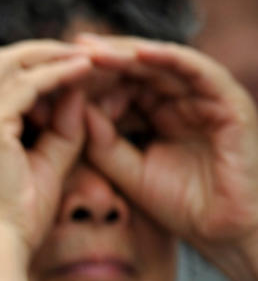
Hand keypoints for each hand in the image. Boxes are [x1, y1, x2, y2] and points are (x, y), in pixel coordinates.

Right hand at [0, 40, 100, 252]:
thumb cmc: (16, 221)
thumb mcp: (43, 165)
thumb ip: (61, 128)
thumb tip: (80, 92)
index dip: (32, 66)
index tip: (70, 66)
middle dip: (43, 51)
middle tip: (85, 49)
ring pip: (11, 63)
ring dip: (53, 55)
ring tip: (92, 55)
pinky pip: (27, 84)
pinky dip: (58, 72)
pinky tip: (87, 70)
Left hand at [81, 35, 257, 254]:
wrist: (224, 231)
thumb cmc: (180, 204)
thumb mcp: (127, 170)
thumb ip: (101, 141)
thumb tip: (70, 108)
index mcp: (158, 113)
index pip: (120, 86)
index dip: (88, 81)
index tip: (52, 77)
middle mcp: (182, 99)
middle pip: (138, 68)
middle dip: (102, 59)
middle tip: (66, 49)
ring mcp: (206, 96)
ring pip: (162, 62)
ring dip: (127, 53)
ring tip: (92, 49)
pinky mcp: (228, 99)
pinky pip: (196, 69)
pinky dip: (167, 58)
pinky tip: (136, 54)